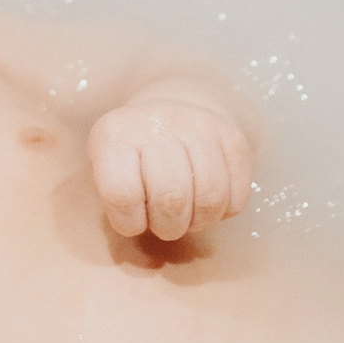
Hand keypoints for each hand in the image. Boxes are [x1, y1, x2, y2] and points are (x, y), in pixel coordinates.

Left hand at [88, 98, 254, 246]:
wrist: (172, 110)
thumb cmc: (133, 158)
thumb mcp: (106, 172)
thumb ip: (115, 201)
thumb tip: (137, 231)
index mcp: (114, 134)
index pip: (122, 194)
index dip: (129, 222)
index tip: (134, 218)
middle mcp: (159, 122)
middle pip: (172, 197)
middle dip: (168, 226)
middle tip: (164, 222)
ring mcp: (200, 125)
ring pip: (210, 197)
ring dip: (198, 221)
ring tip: (187, 215)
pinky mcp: (234, 138)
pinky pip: (237, 197)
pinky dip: (224, 212)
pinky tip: (206, 200)